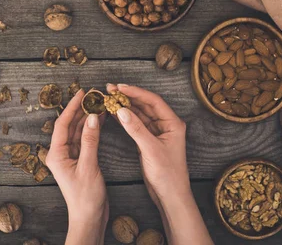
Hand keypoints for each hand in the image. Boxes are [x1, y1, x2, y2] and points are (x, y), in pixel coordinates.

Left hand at [46, 89, 107, 244]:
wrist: (89, 218)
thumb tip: (92, 118)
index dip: (72, 107)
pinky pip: (85, 139)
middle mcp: (60, 154)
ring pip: (78, 131)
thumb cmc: (85, 198)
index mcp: (56, 155)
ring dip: (88, 118)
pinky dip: (92, 129)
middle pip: (70, 125)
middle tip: (93, 95)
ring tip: (99, 103)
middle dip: (81, 110)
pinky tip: (100, 119)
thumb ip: (90, 141)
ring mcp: (70, 157)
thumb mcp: (88, 167)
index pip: (62, 124)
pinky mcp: (80, 160)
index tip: (81, 93)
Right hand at [108, 83, 212, 244]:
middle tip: (110, 89)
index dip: (136, 92)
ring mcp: (157, 132)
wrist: (171, 195)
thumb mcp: (151, 150)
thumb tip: (121, 111)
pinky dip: (125, 119)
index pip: (153, 101)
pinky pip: (136, 125)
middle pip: (145, 105)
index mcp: (172, 123)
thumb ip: (136, 129)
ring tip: (109, 98)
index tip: (119, 87)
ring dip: (125, 106)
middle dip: (128, 96)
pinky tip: (113, 113)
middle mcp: (166, 125)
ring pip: (139, 114)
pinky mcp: (149, 141)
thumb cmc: (168, 174)